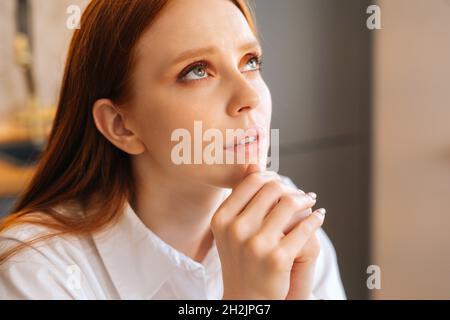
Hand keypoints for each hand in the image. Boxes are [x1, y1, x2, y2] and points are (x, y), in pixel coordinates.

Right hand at [212, 165, 325, 298]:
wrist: (246, 299)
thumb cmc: (241, 260)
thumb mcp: (233, 229)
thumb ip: (243, 198)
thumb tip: (255, 164)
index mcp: (222, 218)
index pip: (252, 181)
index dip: (272, 177)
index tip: (282, 183)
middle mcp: (235, 229)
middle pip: (272, 188)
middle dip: (291, 188)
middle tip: (301, 194)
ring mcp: (256, 244)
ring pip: (290, 203)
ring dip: (306, 200)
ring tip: (310, 202)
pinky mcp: (278, 258)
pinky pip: (305, 227)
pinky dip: (315, 219)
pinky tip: (318, 217)